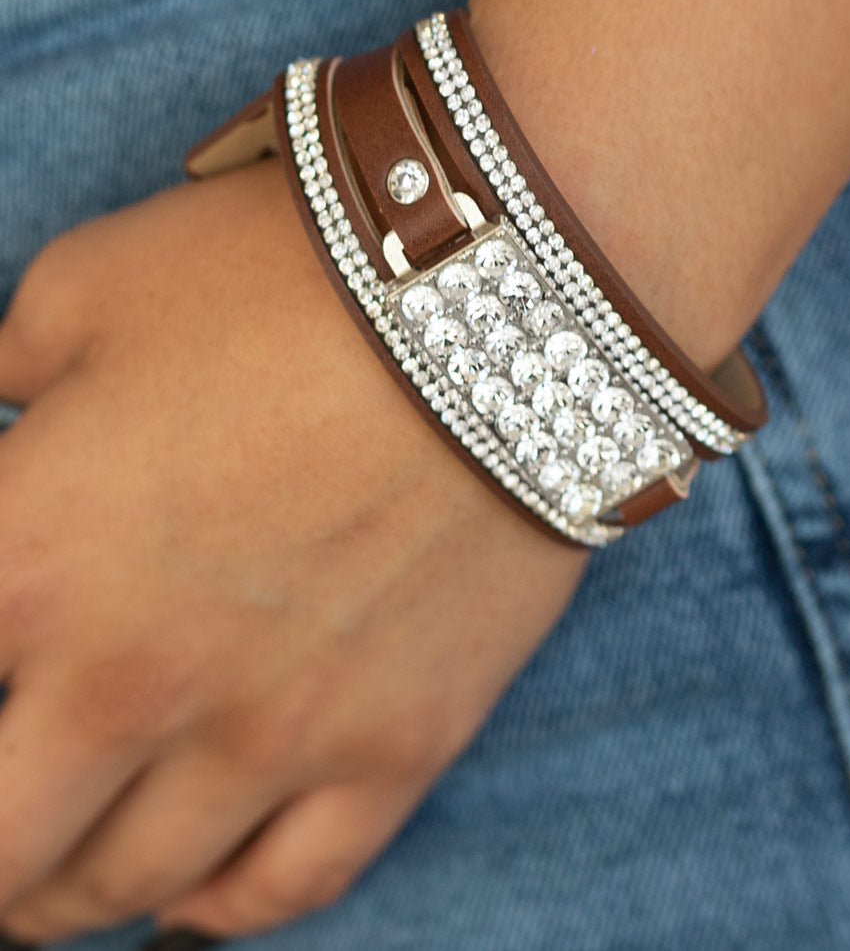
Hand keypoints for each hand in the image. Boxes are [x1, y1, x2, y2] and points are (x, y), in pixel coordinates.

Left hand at [0, 157, 588, 941]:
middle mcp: (124, 681)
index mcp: (25, 559)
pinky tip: (185, 897)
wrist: (491, 290)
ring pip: (127, 884)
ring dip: (65, 894)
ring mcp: (268, 733)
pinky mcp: (392, 746)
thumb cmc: (274, 272)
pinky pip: (287, 885)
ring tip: (51, 877)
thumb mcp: (83, 285)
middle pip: (0, 846)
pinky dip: (215, 910)